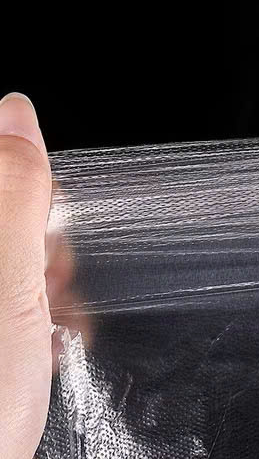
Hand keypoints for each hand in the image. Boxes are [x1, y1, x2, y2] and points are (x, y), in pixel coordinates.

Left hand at [0, 93, 51, 458]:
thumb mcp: (0, 284)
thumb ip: (10, 195)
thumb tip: (16, 111)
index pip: (5, 184)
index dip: (38, 207)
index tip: (49, 247)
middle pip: (15, 228)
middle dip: (46, 258)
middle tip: (47, 297)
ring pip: (26, 268)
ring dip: (54, 293)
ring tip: (52, 333)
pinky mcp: (2, 331)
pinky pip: (28, 303)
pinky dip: (48, 319)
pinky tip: (51, 347)